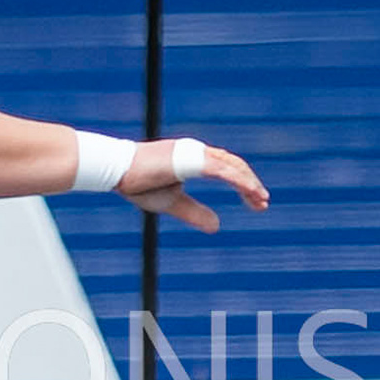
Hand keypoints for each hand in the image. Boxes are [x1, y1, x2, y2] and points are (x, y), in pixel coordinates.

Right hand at [118, 140, 268, 231]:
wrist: (115, 169)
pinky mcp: (190, 160)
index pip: (227, 168)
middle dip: (251, 184)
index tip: (255, 201)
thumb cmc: (137, 182)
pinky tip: (249, 192)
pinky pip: (222, 170)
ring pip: (232, 166)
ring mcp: (195, 153)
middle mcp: (198, 152)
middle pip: (234, 165)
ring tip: (261, 200)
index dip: (243, 184)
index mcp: (193, 159)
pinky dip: (238, 181)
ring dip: (249, 183)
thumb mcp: (170, 203)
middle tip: (263, 203)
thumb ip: (194, 212)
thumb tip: (218, 227)